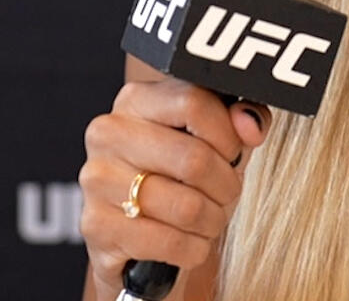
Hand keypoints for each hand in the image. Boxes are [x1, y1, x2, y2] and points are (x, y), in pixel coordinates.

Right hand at [79, 78, 270, 300]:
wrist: (139, 243)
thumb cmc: (181, 183)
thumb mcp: (216, 144)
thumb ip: (240, 121)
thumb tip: (250, 125)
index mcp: (135, 100)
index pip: (194, 103)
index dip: (228, 135)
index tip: (234, 153)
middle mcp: (109, 133)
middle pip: (194, 159)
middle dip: (225, 186)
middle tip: (225, 194)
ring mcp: (98, 180)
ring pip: (187, 206)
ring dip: (212, 221)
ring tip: (207, 220)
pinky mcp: (97, 226)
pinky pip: (171, 242)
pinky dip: (193, 249)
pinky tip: (188, 242)